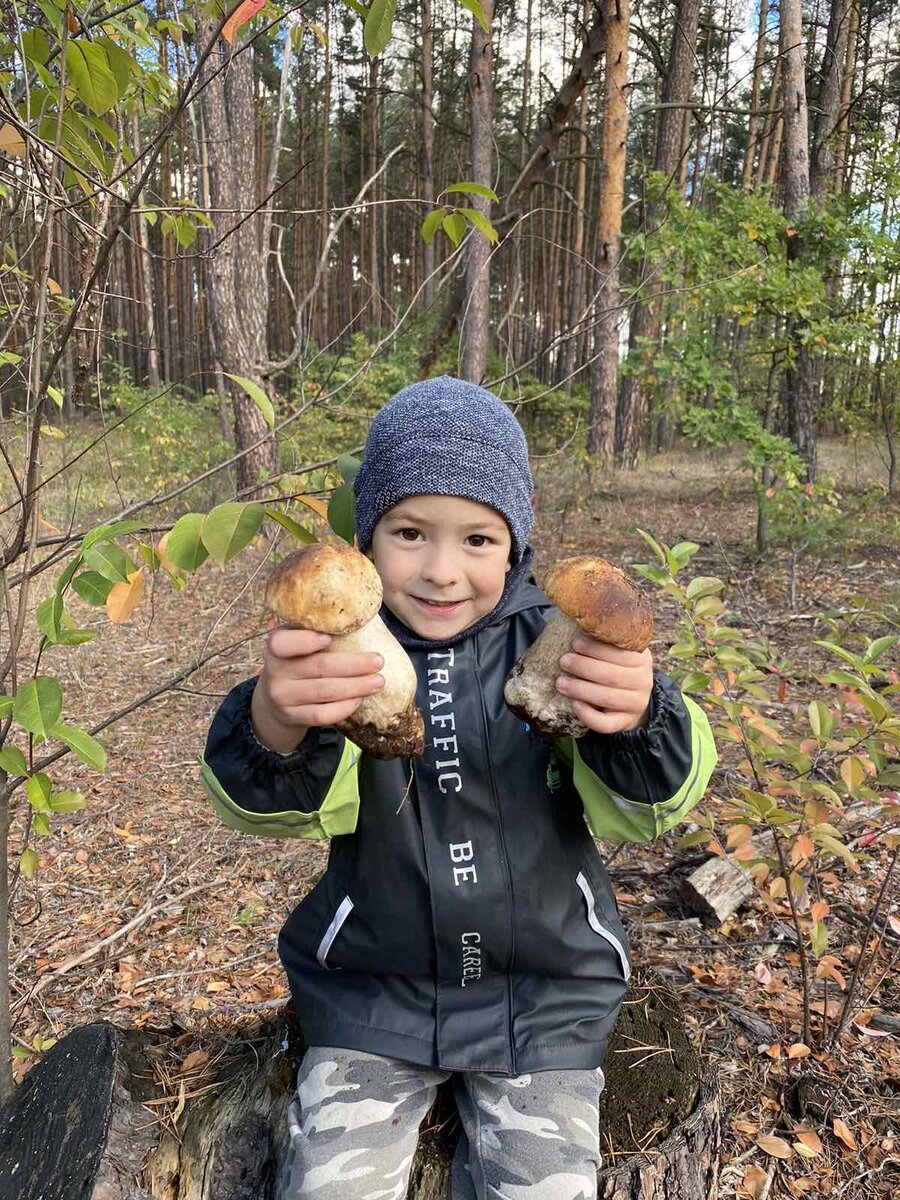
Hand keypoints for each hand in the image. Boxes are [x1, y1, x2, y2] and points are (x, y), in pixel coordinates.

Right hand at [250, 628, 384, 751]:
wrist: (275, 699)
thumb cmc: (297, 661)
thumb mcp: (297, 641)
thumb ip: (316, 631)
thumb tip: (359, 619)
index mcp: (275, 647)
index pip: (283, 643)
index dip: (306, 641)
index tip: (330, 638)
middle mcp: (275, 672)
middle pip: (318, 667)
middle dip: (354, 664)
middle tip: (378, 661)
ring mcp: (282, 697)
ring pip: (324, 692)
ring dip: (356, 686)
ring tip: (378, 681)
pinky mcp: (292, 717)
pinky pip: (322, 715)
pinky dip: (344, 707)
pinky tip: (359, 699)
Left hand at [556, 634, 652, 734]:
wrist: (632, 700)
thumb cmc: (617, 668)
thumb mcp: (619, 652)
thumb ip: (605, 642)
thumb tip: (576, 624)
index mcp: (642, 659)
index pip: (621, 653)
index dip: (596, 648)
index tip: (575, 642)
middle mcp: (643, 682)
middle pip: (613, 676)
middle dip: (584, 667)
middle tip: (563, 661)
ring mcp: (635, 704)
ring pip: (608, 698)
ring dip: (581, 689)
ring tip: (560, 682)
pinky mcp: (624, 722)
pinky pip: (606, 723)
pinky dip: (588, 715)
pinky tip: (574, 705)